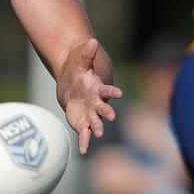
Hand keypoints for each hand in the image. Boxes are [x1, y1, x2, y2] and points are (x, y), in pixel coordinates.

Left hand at [58, 38, 122, 153]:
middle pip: (103, 109)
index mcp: (98, 90)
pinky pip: (83, 135)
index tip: (119, 93)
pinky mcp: (82, 124)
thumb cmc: (80, 76)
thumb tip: (92, 40)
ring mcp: (91, 115)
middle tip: (111, 117)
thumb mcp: (81, 65)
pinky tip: (82, 152)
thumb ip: (87, 54)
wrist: (74, 90)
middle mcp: (97, 104)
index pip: (107, 90)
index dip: (112, 91)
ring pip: (95, 123)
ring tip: (98, 134)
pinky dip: (83, 143)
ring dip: (97, 128)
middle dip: (107, 113)